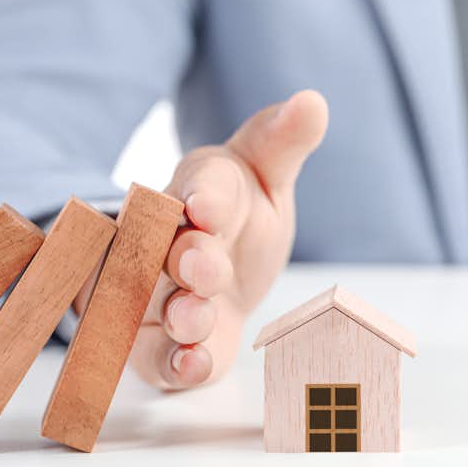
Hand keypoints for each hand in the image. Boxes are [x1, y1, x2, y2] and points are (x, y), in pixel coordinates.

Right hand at [75, 89, 328, 388]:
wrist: (216, 279)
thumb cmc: (239, 220)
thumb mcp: (264, 175)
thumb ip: (281, 143)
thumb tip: (313, 100)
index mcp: (197, 191)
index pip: (198, 185)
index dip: (203, 196)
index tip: (206, 206)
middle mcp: (167, 242)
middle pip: (167, 248)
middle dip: (185, 258)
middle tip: (204, 267)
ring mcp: (157, 295)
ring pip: (155, 304)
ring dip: (176, 313)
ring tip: (196, 320)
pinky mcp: (161, 344)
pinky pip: (158, 356)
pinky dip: (174, 363)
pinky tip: (194, 366)